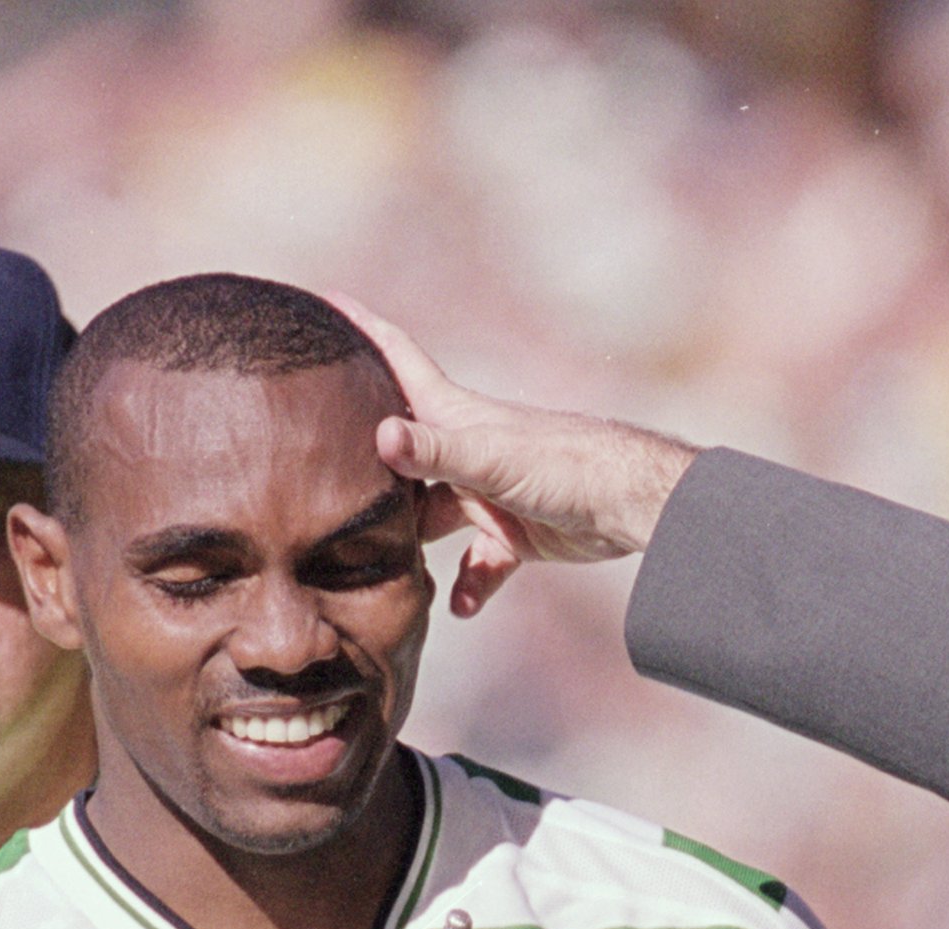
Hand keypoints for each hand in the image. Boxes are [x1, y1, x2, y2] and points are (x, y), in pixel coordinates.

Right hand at [334, 291, 699, 617]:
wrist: (630, 504)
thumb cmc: (565, 464)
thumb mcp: (491, 458)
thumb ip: (434, 452)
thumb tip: (380, 437)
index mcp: (453, 416)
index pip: (396, 360)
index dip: (360, 329)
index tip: (321, 304)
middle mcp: (463, 450)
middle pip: (401, 452)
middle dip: (365, 461)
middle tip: (318, 475)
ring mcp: (486, 493)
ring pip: (431, 517)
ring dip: (409, 541)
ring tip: (379, 564)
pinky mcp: (512, 533)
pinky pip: (478, 563)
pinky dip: (468, 582)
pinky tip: (459, 605)